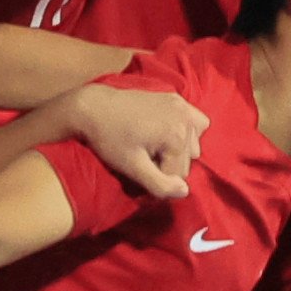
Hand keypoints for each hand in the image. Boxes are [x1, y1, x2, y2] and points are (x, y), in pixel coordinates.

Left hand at [67, 82, 208, 201]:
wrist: (94, 107)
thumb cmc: (110, 139)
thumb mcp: (132, 167)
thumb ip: (160, 185)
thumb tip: (184, 192)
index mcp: (177, 136)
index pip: (179, 175)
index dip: (158, 178)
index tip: (139, 170)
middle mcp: (186, 119)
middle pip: (187, 161)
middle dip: (167, 165)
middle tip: (143, 157)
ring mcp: (183, 105)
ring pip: (193, 145)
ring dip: (177, 152)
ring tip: (152, 147)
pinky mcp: (176, 99)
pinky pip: (196, 123)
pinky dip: (187, 133)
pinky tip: (168, 135)